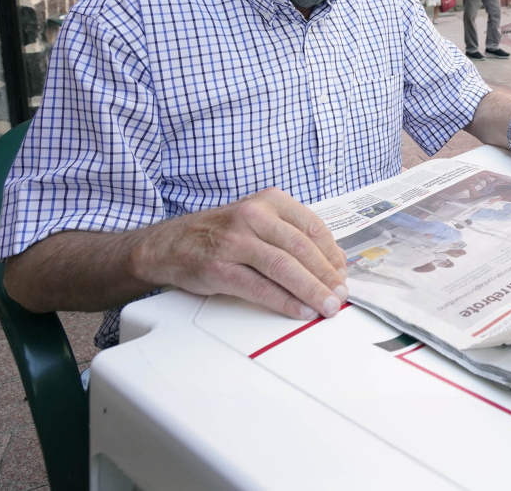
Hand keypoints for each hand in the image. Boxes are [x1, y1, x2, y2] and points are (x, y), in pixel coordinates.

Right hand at [132, 187, 348, 320]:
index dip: (333, 255)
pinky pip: (259, 287)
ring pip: (284, 267)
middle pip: (302, 249)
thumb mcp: (257, 221)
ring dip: (311, 290)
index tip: (343, 274)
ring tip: (327, 307)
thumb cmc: (219, 234)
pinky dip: (284, 301)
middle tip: (341, 295)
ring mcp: (235, 241)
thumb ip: (291, 236)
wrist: (167, 244)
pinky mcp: (219, 267)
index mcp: (270, 201)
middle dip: (327, 276)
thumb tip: (332, 263)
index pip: (313, 227)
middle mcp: (253, 215)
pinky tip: (300, 310)